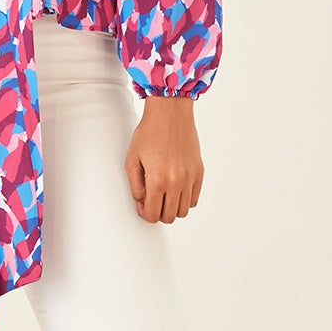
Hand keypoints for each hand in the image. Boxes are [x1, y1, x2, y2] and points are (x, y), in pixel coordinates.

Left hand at [124, 95, 203, 222]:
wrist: (170, 113)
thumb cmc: (149, 133)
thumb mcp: (132, 160)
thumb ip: (135, 186)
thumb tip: (142, 203)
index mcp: (158, 180)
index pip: (153, 215)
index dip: (145, 214)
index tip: (142, 205)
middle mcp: (176, 182)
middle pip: (169, 217)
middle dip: (158, 213)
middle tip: (151, 201)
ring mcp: (190, 177)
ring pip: (183, 211)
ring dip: (171, 208)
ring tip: (163, 195)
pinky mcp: (199, 172)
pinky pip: (193, 199)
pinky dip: (184, 199)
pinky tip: (174, 189)